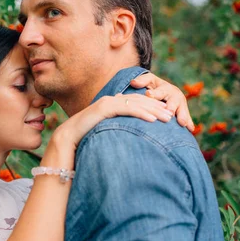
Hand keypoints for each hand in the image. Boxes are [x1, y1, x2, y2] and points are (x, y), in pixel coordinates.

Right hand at [50, 94, 172, 150]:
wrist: (67, 140)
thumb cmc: (84, 139)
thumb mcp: (104, 132)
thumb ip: (115, 129)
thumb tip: (126, 137)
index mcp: (110, 105)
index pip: (135, 103)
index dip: (151, 107)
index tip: (165, 114)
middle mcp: (109, 100)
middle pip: (138, 101)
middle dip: (157, 107)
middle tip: (172, 114)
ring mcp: (106, 102)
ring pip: (135, 103)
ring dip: (154, 110)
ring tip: (168, 118)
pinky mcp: (104, 108)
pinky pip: (127, 109)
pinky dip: (141, 113)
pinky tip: (153, 120)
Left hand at [130, 73, 194, 131]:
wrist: (164, 89)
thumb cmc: (153, 85)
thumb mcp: (147, 80)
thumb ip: (141, 81)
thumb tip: (133, 82)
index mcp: (164, 88)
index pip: (159, 91)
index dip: (154, 94)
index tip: (149, 95)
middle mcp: (174, 95)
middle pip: (173, 101)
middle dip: (171, 107)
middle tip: (169, 112)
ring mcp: (180, 103)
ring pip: (182, 109)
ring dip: (182, 116)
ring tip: (182, 122)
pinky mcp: (183, 111)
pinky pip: (187, 117)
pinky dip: (189, 123)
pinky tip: (190, 129)